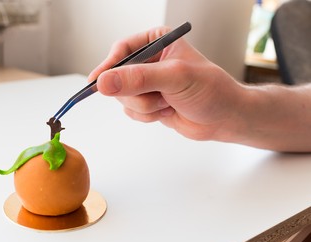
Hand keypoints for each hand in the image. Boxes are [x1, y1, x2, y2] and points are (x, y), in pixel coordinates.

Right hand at [88, 26, 243, 140]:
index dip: (109, 66)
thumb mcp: (175, 78)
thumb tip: (104, 82)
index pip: (122, 50)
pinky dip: (147, 116)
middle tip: (159, 96)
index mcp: (156, 42)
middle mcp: (149, 62)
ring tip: (168, 103)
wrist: (223, 118)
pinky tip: (166, 111)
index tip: (97, 82)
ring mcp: (146, 84)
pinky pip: (131, 111)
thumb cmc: (210, 90)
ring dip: (145, 106)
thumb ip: (139, 79)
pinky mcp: (147, 102)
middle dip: (137, 93)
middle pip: (118, 77)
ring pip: (123, 97)